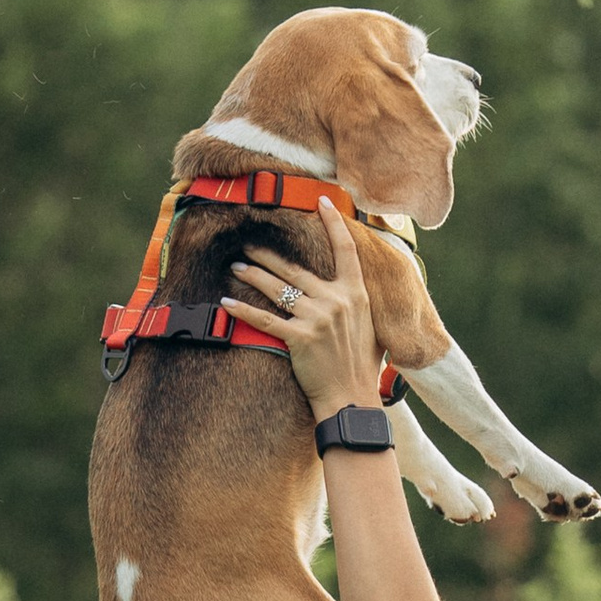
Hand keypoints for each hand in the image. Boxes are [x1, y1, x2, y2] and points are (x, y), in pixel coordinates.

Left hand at [219, 202, 377, 417]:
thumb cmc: (362, 368)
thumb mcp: (372, 328)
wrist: (352, 399)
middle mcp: (337, 300)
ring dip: (253, 277)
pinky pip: (265, 319)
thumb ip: (359, 304)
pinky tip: (227, 302)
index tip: (321, 202)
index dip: (333, 223)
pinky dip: (244, 310)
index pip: (345, 249)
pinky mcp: (299, 338)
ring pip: (277, 289)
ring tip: (235, 267)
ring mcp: (317, 318)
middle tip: (249, 244)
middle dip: (268, 256)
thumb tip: (353, 291)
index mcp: (356, 294)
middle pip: (296, 269)